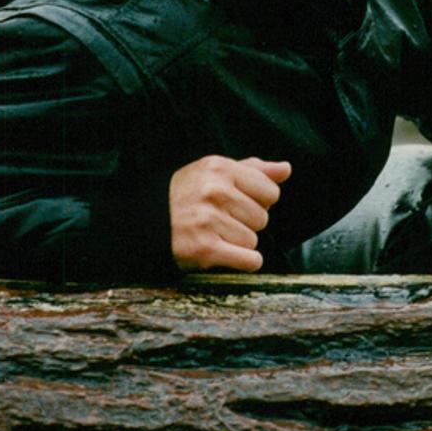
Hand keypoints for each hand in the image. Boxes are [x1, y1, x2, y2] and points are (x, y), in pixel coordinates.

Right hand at [169, 155, 291, 271]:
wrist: (145, 224)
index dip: (258, 201)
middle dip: (246, 222)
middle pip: (262, 218)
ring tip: (215, 234)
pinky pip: (248, 259)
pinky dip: (245, 262)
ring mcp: (207, 220)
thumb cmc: (188, 195)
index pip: (271, 191)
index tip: (238, 203)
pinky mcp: (203, 248)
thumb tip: (286, 169)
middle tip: (221, 220)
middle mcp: (214, 192)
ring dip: (238, 242)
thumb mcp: (216, 173)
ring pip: (253, 240)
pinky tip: (228, 254)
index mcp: (220, 169)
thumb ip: (254, 170)